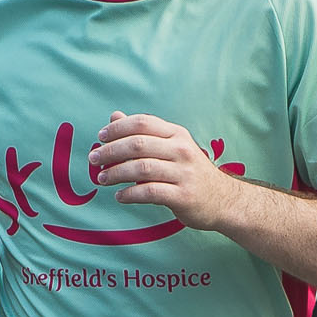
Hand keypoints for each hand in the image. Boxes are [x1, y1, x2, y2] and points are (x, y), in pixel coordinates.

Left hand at [86, 114, 236, 228]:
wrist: (223, 200)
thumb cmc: (189, 171)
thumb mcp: (171, 147)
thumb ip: (143, 133)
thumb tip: (114, 116)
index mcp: (176, 134)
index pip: (142, 123)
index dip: (118, 128)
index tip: (100, 137)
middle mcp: (181, 150)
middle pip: (138, 144)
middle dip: (110, 151)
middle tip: (93, 160)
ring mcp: (183, 173)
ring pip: (141, 168)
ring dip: (115, 173)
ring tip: (101, 179)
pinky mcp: (183, 195)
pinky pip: (150, 192)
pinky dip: (130, 194)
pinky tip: (120, 196)